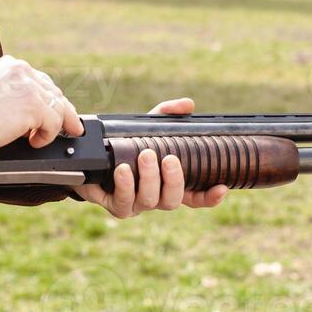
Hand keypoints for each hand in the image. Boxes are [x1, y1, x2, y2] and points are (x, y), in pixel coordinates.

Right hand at [0, 55, 83, 151]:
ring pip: (58, 108)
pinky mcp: (34, 105)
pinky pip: (53, 123)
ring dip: (52, 127)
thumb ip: (14, 95)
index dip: (50, 98)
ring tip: (40, 139)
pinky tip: (34, 142)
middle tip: (71, 127)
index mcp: (11, 65)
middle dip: (63, 112)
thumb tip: (36, 114)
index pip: (41, 81)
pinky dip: (46, 136)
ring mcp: (29, 86)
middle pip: (54, 92)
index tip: (59, 111)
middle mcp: (22, 70)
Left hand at [74, 98, 228, 217]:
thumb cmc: (125, 144)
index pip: (195, 196)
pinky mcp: (116, 206)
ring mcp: (137, 204)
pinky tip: (123, 170)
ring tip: (145, 155)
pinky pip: (124, 202)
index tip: (221, 187)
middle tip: (168, 158)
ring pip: (151, 200)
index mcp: (168, 183)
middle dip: (173, 180)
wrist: (90, 156)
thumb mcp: (147, 126)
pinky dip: (126, 184)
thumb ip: (167, 115)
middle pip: (173, 200)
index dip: (209, 196)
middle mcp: (156, 197)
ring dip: (150, 178)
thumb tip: (187, 105)